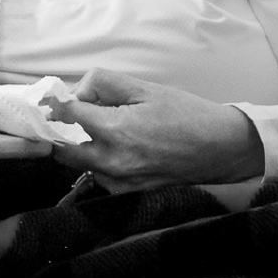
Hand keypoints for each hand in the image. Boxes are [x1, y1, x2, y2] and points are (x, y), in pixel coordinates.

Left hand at [47, 69, 264, 192]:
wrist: (222, 149)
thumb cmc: (186, 113)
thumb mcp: (144, 87)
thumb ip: (102, 84)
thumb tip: (73, 92)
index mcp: (114, 130)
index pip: (65, 115)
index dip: (57, 103)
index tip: (55, 98)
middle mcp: (112, 161)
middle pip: (61, 148)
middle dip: (61, 130)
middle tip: (72, 116)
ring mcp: (119, 182)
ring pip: (78, 164)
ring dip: (79, 147)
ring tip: (99, 131)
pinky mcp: (127, 194)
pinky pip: (98, 177)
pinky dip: (98, 162)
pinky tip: (117, 149)